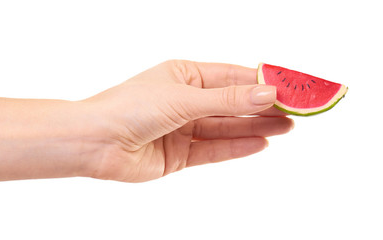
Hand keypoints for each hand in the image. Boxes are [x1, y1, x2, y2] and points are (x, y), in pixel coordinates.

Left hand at [82, 60, 293, 181]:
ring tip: (286, 128)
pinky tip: (260, 143)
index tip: (289, 87)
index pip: (230, 77)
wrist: (96, 142)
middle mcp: (183, 101)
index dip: (260, 82)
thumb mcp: (184, 98)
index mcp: (183, 75)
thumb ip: (226, 101)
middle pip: (231, 105)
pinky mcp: (178, 155)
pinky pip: (213, 150)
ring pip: (225, 128)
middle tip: (295, 112)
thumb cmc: (130, 107)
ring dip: (255, 128)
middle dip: (261, 108)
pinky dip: (236, 147)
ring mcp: (182, 129)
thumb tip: (267, 95)